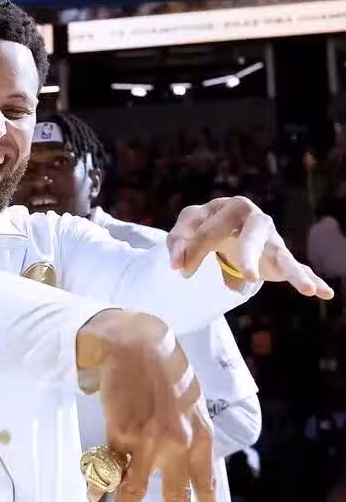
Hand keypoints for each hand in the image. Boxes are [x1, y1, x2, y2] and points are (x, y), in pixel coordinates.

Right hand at [77, 310, 218, 501]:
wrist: (134, 343)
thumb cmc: (164, 366)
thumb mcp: (189, 398)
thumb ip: (189, 429)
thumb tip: (183, 459)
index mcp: (199, 434)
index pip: (206, 482)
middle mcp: (177, 443)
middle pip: (174, 497)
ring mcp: (147, 440)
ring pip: (133, 490)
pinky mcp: (119, 433)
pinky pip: (107, 467)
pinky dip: (98, 485)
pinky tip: (92, 499)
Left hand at [167, 196, 332, 299]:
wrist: (222, 229)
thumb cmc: (203, 227)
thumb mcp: (185, 230)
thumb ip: (177, 243)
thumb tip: (177, 267)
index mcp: (230, 207)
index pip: (211, 230)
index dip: (194, 251)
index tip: (180, 270)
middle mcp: (255, 219)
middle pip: (254, 232)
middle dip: (251, 253)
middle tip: (248, 275)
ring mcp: (270, 239)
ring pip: (280, 253)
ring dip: (292, 271)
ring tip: (305, 287)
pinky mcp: (277, 257)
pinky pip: (296, 268)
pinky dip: (310, 280)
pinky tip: (324, 293)